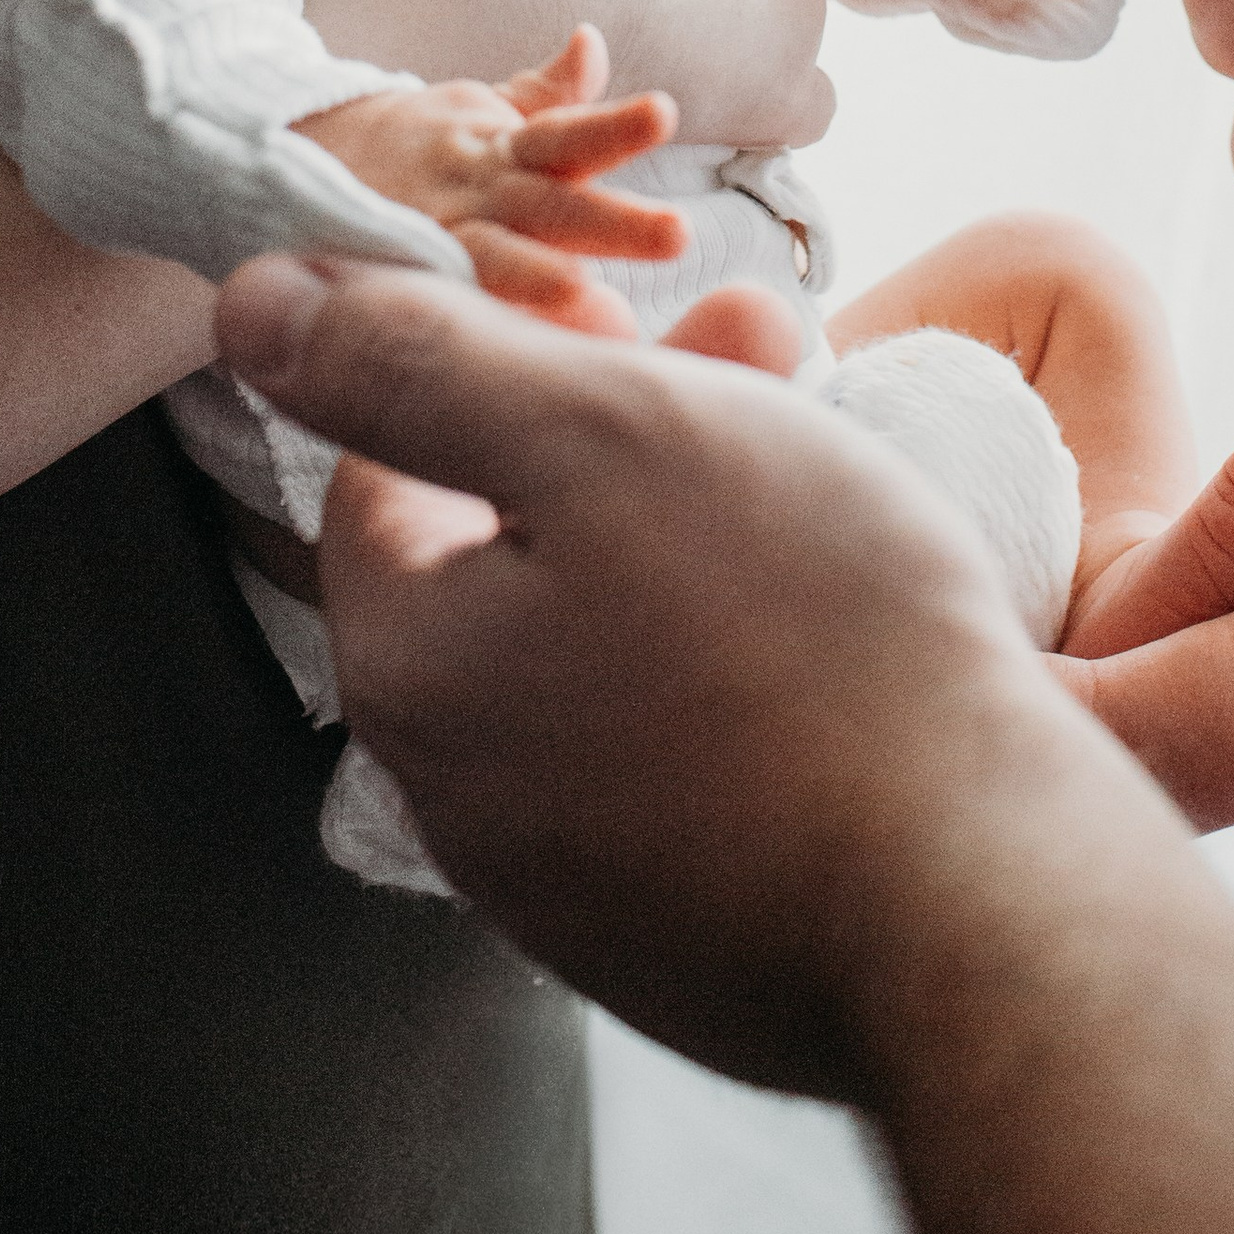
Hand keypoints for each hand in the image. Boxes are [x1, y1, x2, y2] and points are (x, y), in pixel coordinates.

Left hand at [213, 253, 1078, 1098]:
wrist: (981, 909)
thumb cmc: (801, 644)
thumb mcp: (599, 433)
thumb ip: (413, 361)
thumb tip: (251, 301)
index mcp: (410, 663)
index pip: (387, 464)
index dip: (504, 362)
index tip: (621, 322)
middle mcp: (460, 792)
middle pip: (507, 554)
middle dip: (623, 433)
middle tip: (754, 357)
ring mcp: (572, 883)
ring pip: (602, 647)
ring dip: (692, 538)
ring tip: (823, 469)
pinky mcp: (679, 933)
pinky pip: (677, 754)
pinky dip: (738, 669)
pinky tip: (839, 623)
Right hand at [309, 27, 678, 329]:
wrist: (300, 159)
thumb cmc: (425, 144)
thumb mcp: (486, 108)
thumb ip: (551, 91)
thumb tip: (594, 43)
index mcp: (504, 150)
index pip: (567, 135)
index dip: (616, 128)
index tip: (665, 112)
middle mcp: (473, 193)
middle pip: (548, 205)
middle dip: (611, 222)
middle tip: (678, 233)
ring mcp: (432, 238)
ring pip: (489, 257)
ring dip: (532, 274)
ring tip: (581, 292)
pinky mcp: (394, 278)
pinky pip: (428, 299)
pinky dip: (452, 317)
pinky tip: (496, 354)